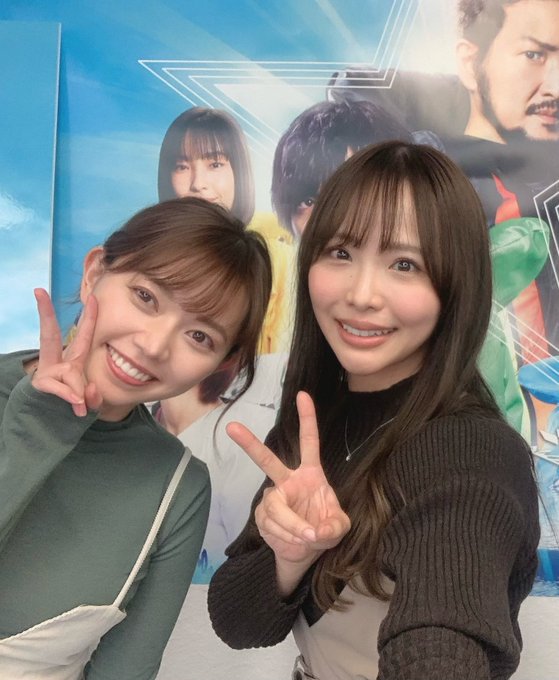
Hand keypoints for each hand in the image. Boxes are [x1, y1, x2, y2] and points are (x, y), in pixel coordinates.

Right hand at [31, 288, 101, 416]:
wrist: (49, 424)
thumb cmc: (73, 407)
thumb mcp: (89, 402)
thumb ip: (93, 397)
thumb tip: (89, 390)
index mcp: (72, 360)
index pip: (83, 336)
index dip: (90, 317)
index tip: (93, 297)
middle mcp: (56, 361)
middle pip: (50, 333)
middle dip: (45, 313)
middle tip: (39, 291)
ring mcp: (46, 372)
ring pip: (70, 372)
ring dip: (78, 391)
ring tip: (80, 406)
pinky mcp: (41, 385)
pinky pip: (61, 387)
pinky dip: (71, 396)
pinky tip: (78, 405)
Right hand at [226, 392, 349, 567]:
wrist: (305, 552)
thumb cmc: (324, 529)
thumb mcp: (339, 527)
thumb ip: (333, 526)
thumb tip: (315, 529)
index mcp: (310, 474)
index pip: (308, 442)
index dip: (307, 419)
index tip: (303, 395)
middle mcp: (287, 481)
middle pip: (267, 460)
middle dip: (249, 444)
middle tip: (232, 427)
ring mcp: (272, 498)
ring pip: (276, 509)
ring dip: (293, 527)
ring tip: (308, 538)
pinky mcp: (262, 516)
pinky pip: (272, 526)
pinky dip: (287, 537)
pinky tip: (295, 541)